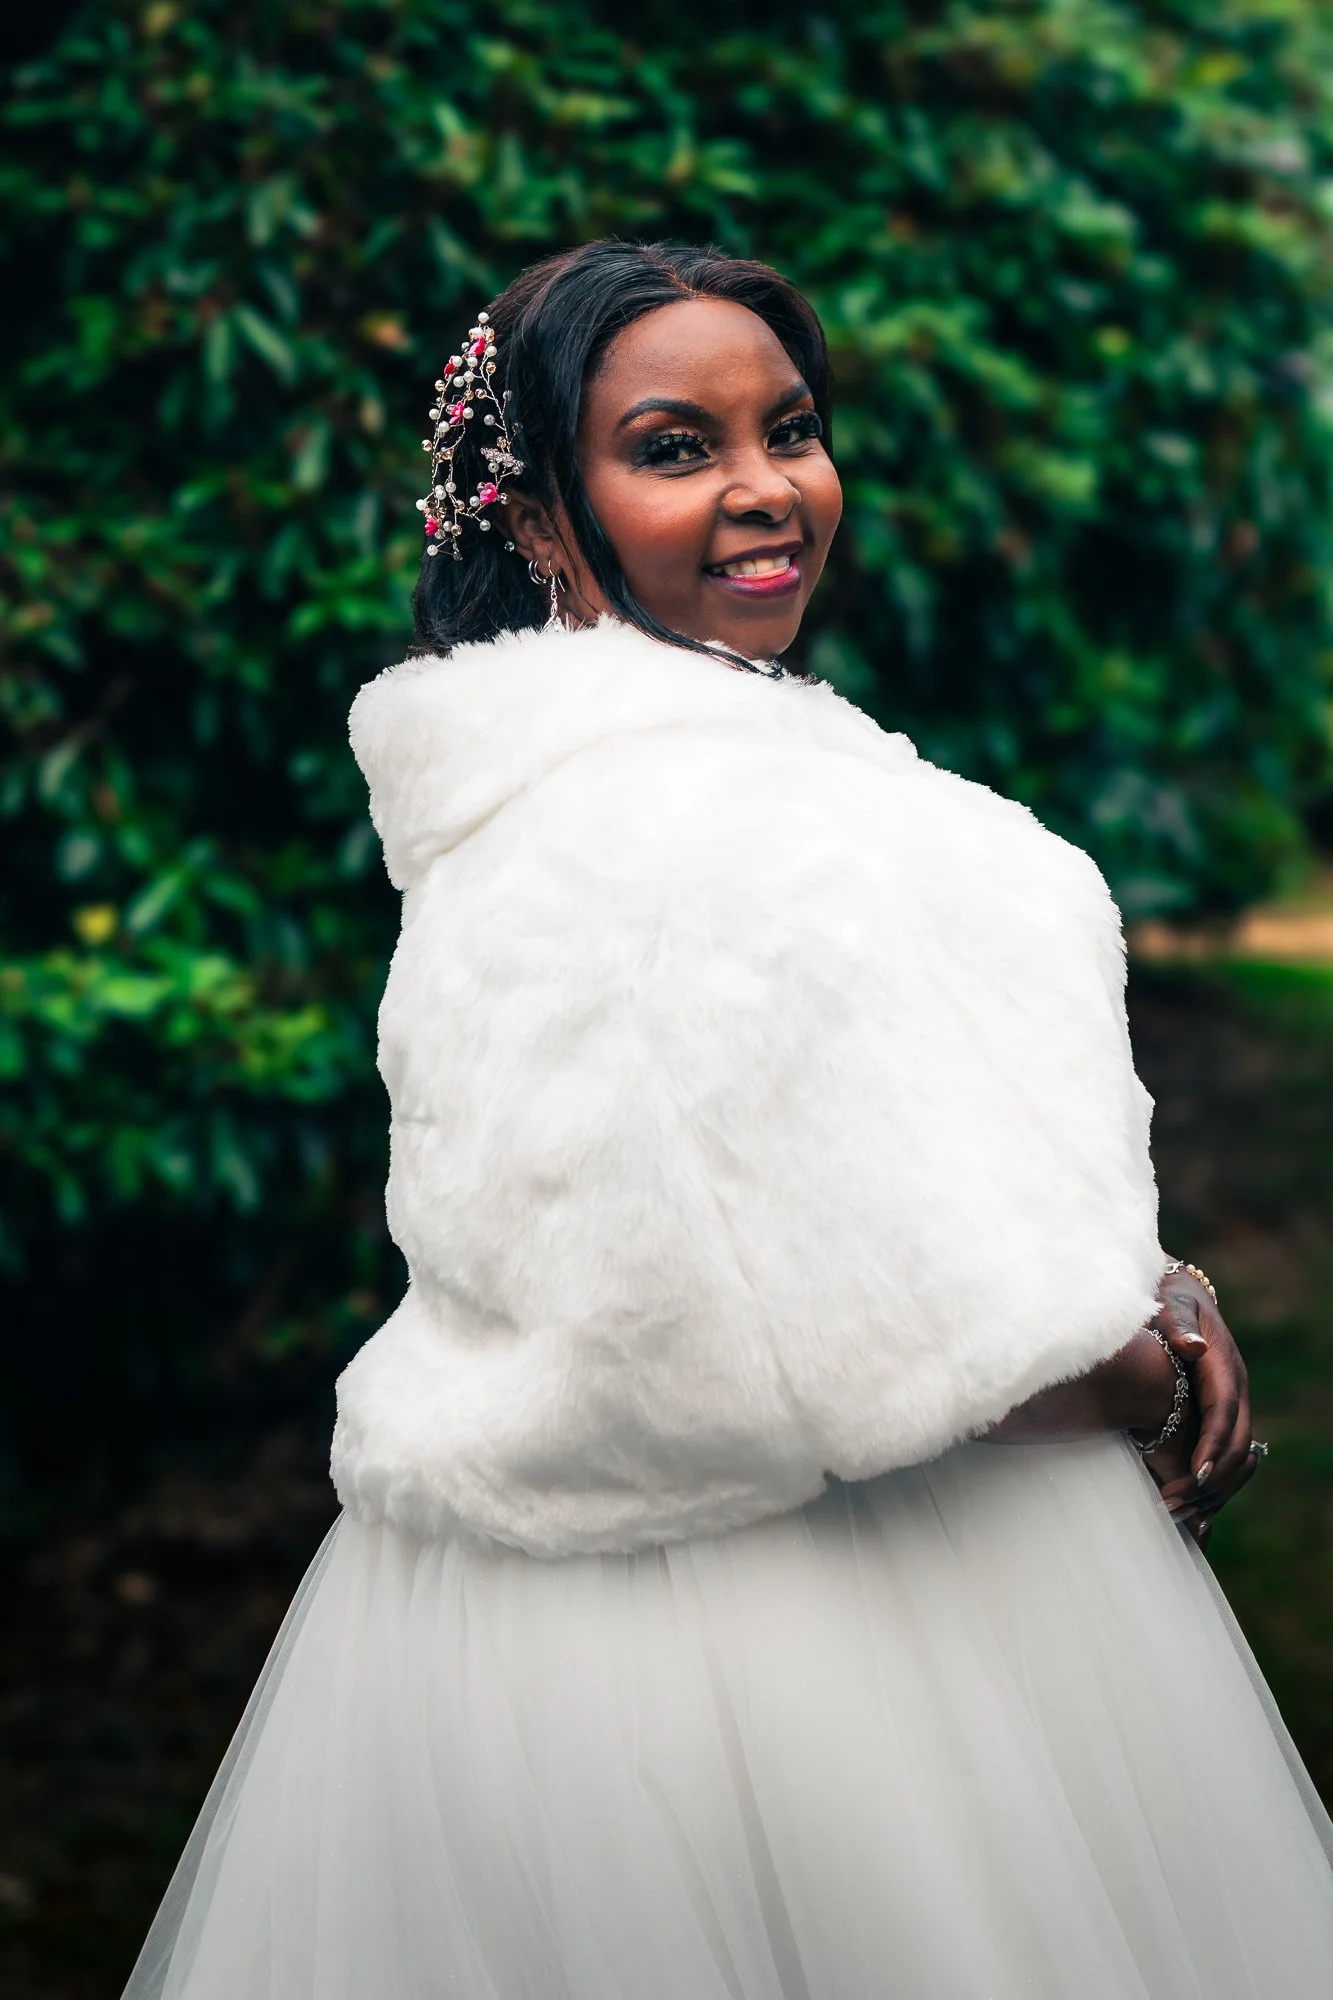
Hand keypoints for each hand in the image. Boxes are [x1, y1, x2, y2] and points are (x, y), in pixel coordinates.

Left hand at [1143, 1261, 1258, 1548]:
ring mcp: (1231, 1404)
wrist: (1177, 1295)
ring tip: (1172, 1514)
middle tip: (1172, 1505)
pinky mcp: (1219, 1416)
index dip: (1213, 1442)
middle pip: (1236, 1443)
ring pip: (1236, 1458)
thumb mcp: (1167, 1303)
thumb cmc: (1164, 1298)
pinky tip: (1190, 1514)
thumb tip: (1192, 1347)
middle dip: (1210, 1479)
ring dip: (1210, 1491)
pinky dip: (1211, 1487)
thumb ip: (1175, 1323)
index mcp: (1222, 1363)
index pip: (1224, 1409)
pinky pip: (1225, 1457)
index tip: (1197, 1473)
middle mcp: (1234, 1388)